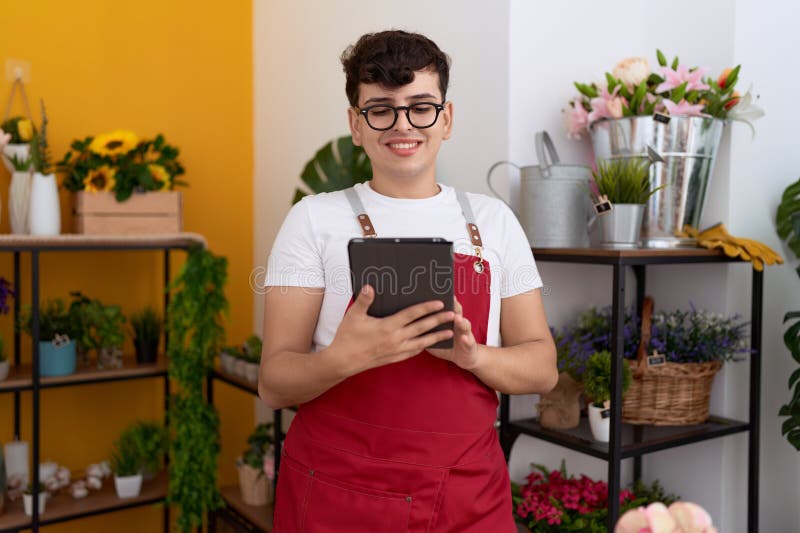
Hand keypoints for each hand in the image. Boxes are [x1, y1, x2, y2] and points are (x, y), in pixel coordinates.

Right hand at [327, 285, 454, 375]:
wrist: (343, 361)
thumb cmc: (347, 337)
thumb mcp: (354, 315)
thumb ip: (364, 300)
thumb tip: (370, 286)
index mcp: (387, 327)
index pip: (412, 315)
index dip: (427, 308)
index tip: (440, 303)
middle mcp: (395, 339)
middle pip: (422, 328)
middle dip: (438, 321)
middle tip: (453, 315)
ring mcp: (396, 350)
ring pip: (421, 342)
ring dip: (436, 336)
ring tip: (449, 332)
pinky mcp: (393, 358)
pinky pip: (412, 352)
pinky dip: (422, 347)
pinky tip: (427, 344)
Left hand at [427, 298, 481, 369]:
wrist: (463, 357)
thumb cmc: (445, 344)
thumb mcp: (435, 334)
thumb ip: (426, 325)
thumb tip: (409, 317)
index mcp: (449, 320)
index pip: (445, 307)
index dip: (441, 300)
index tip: (435, 291)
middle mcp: (459, 323)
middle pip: (457, 312)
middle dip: (453, 305)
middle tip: (450, 298)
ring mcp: (466, 333)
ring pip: (465, 325)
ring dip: (461, 321)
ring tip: (457, 318)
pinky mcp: (470, 345)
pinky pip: (469, 342)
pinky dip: (467, 340)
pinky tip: (464, 338)